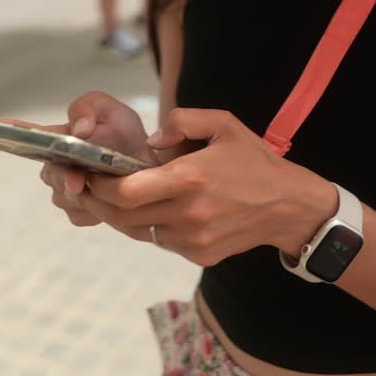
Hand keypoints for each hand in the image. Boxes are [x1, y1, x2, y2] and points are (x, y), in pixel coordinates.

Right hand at [35, 91, 151, 225]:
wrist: (145, 164)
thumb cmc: (123, 133)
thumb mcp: (110, 110)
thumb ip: (88, 110)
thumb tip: (80, 130)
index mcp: (55, 138)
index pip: (24, 134)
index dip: (2, 130)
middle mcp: (53, 166)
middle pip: (50, 174)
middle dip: (64, 177)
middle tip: (79, 181)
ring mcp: (63, 191)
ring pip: (65, 197)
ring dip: (87, 192)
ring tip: (110, 181)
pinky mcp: (78, 213)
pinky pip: (80, 214)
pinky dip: (97, 208)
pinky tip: (110, 197)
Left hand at [74, 107, 337, 263]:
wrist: (288, 206)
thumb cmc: (253, 160)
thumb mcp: (224, 124)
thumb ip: (182, 122)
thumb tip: (150, 142)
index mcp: (189, 178)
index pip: (126, 192)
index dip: (99, 186)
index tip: (89, 175)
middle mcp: (187, 213)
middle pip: (122, 217)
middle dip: (98, 203)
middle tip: (88, 189)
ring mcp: (192, 239)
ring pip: (137, 232)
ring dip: (119, 217)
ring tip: (112, 198)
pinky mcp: (198, 254)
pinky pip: (160, 241)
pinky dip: (149, 227)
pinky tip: (151, 210)